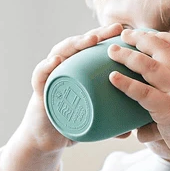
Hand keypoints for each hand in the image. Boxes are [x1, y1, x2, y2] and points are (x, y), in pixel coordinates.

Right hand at [26, 22, 126, 153]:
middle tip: (116, 29)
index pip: (92, 50)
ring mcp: (50, 77)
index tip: (126, 32)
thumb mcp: (92, 121)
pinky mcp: (38, 90)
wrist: (45, 141)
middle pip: (79, 46)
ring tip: (90, 40)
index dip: (109, 38)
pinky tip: (56, 61)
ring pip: (60, 53)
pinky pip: (40, 76)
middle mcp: (64, 69)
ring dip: (75, 44)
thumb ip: (108, 122)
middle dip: (98, 34)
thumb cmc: (69, 125)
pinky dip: (46, 67)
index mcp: (77, 72)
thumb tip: (130, 131)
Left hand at [106, 29, 169, 157]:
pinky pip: (143, 92)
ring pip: (149, 66)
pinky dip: (125, 84)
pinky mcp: (168, 108)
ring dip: (128, 55)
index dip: (163, 37)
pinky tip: (112, 78)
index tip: (150, 33)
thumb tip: (145, 128)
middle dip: (141, 38)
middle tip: (125, 33)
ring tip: (112, 51)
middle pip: (161, 49)